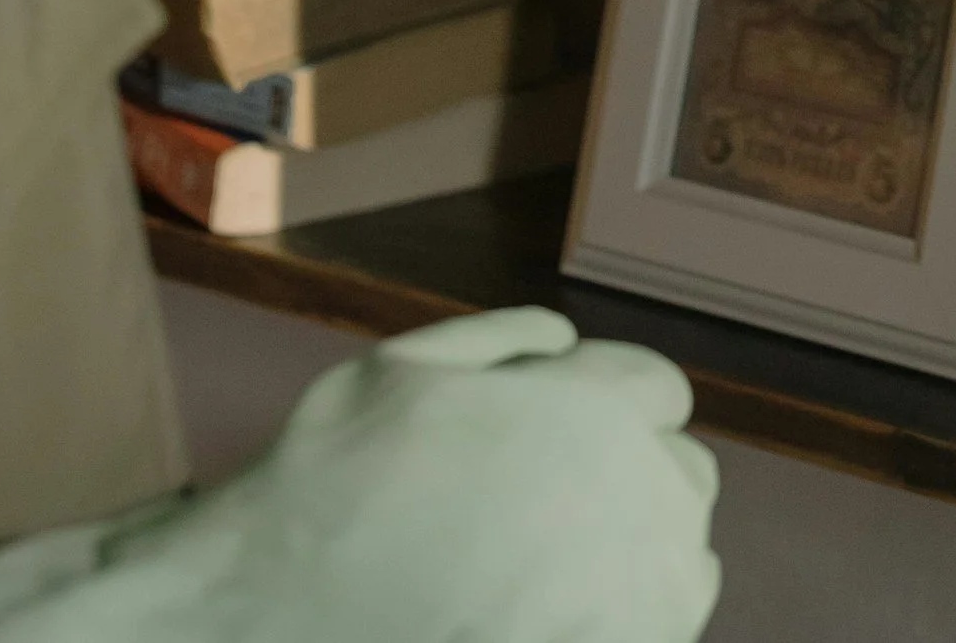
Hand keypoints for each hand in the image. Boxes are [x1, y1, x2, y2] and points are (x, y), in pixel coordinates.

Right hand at [0, 310, 718, 642]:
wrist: (273, 630)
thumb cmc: (328, 493)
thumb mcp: (399, 369)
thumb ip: (500, 341)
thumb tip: (566, 343)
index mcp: (591, 412)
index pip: (658, 391)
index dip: (606, 406)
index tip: (560, 437)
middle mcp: (633, 499)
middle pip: (682, 472)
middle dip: (629, 476)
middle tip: (547, 507)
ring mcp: (635, 598)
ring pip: (682, 557)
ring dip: (637, 552)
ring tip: (548, 570)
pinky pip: (663, 629)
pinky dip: (626, 619)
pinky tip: (548, 616)